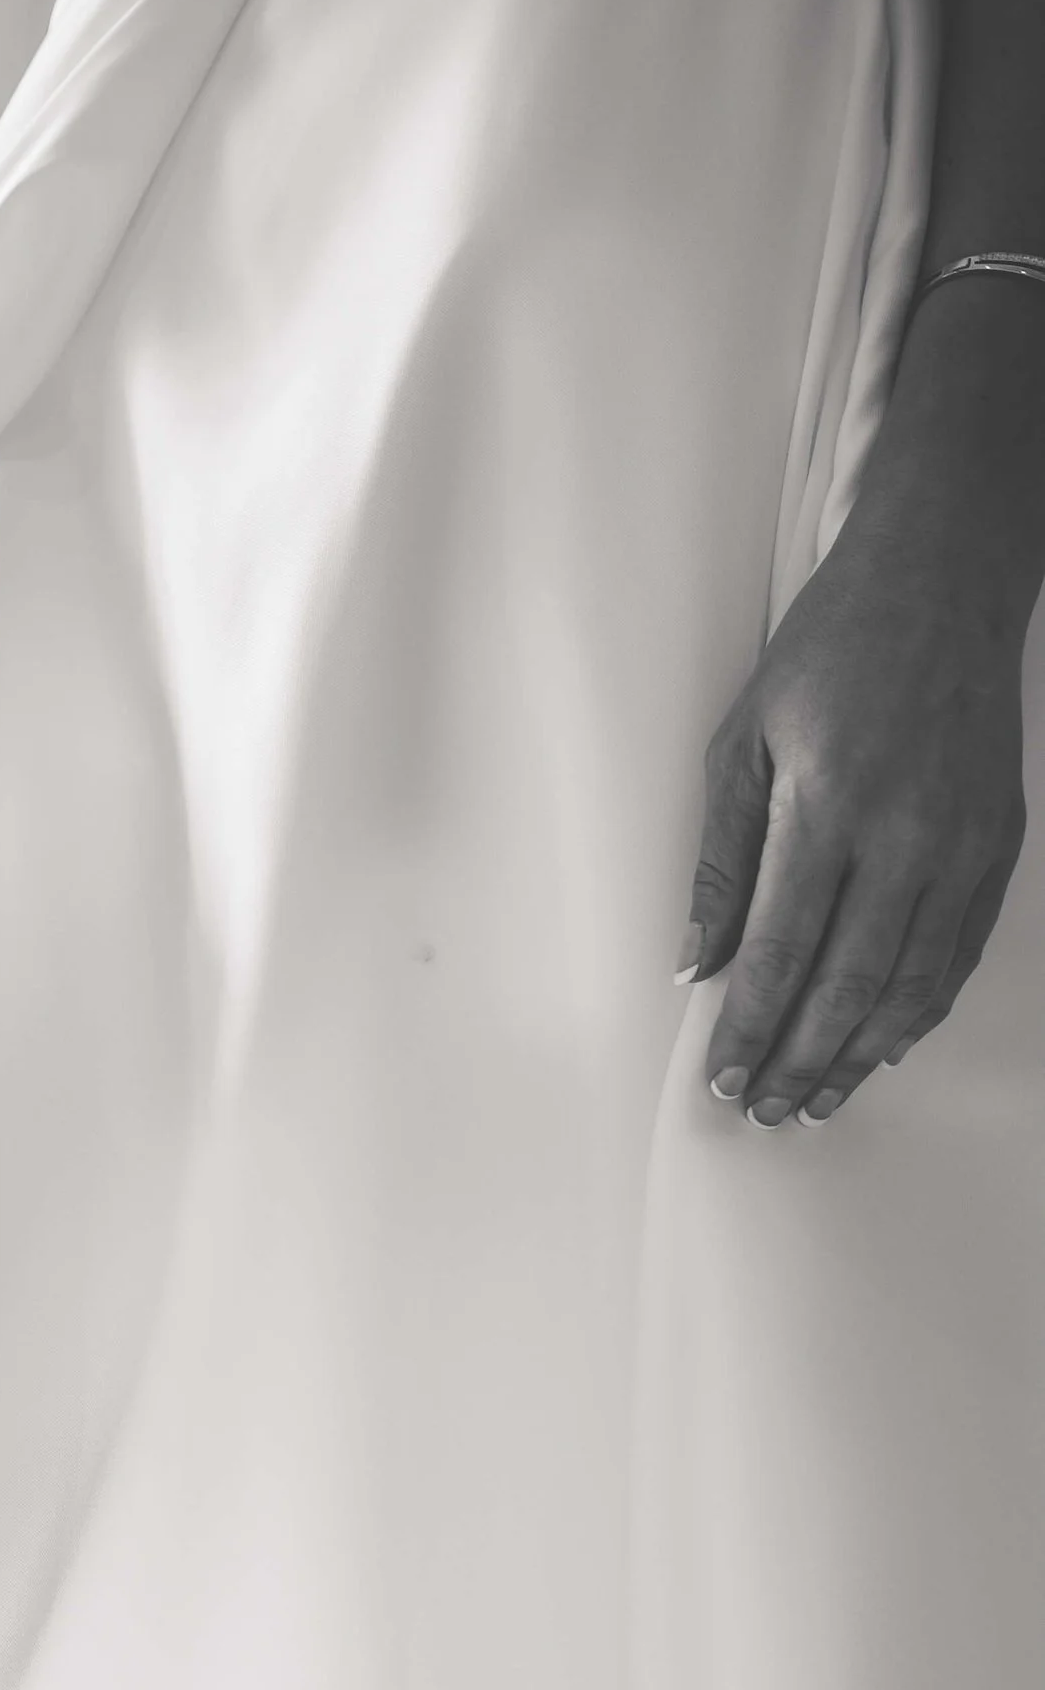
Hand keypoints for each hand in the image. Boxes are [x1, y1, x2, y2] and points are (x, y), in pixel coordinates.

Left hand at [684, 504, 1027, 1126]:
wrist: (940, 580)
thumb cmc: (827, 653)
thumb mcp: (741, 743)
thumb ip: (719, 864)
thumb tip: (692, 967)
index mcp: (825, 806)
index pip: (779, 952)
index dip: (750, 1029)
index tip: (725, 1077)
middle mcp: (903, 833)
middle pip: (847, 985)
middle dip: (802, 1061)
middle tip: (767, 1109)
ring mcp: (961, 840)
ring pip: (912, 983)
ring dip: (861, 1054)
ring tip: (820, 1098)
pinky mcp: (997, 839)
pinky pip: (960, 949)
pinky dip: (921, 1007)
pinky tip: (884, 1042)